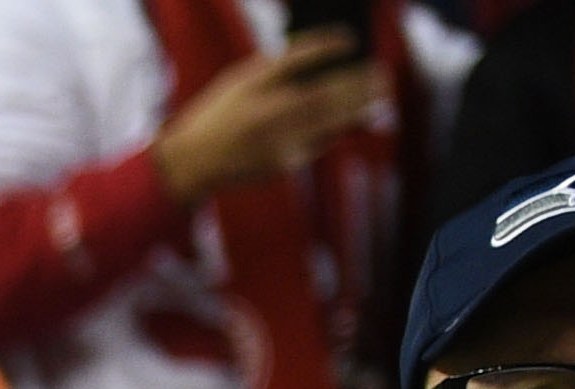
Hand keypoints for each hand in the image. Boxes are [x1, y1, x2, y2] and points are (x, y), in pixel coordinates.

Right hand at [151, 30, 385, 207]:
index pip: (299, 59)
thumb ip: (280, 66)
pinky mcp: (285, 163)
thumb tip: (325, 53)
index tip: (350, 40)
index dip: (327, 46)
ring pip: (331, 120)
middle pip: (326, 92)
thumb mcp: (241, 80)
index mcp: (256, 88)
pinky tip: (355, 117)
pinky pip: (320, 142)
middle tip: (380, 70)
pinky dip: (339, 128)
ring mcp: (279, 141)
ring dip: (361, 105)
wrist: (194, 162)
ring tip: (379, 92)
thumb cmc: (221, 115)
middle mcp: (269, 114)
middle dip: (359, 81)